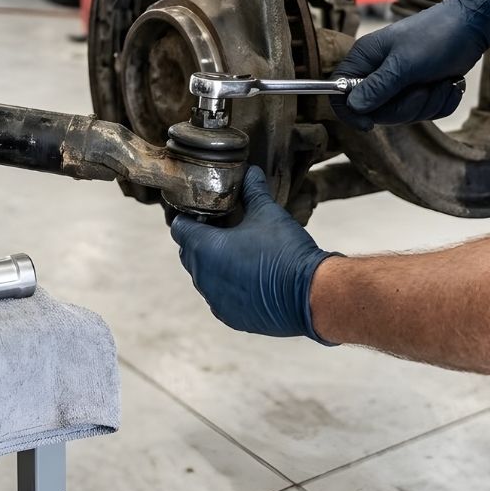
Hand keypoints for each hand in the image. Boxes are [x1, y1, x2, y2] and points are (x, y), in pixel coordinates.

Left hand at [170, 167, 336, 340]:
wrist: (310, 294)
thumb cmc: (285, 251)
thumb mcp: (267, 213)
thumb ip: (253, 191)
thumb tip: (250, 173)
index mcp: (205, 248)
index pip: (179, 228)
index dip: (189, 217)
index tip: (205, 213)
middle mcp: (203, 277)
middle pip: (189, 252)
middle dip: (201, 240)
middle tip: (223, 228)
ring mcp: (215, 299)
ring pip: (203, 277)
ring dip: (213, 264)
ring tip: (237, 252)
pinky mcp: (230, 317)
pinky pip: (218, 297)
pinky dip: (227, 286)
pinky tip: (247, 277)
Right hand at [332, 0, 489, 129]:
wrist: (472, 28)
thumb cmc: (436, 36)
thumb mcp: (405, 63)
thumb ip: (378, 87)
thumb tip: (354, 106)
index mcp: (364, 59)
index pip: (339, 91)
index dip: (349, 111)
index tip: (369, 124)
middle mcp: (376, 72)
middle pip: (375, 111)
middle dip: (405, 107)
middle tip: (423, 89)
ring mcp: (397, 83)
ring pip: (401, 115)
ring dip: (427, 104)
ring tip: (440, 82)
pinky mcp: (417, 90)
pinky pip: (422, 114)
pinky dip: (439, 103)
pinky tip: (448, 84)